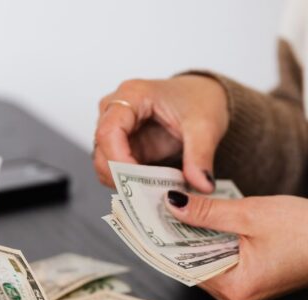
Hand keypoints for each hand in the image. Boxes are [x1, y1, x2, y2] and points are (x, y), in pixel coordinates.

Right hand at [93, 75, 228, 192]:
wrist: (205, 97)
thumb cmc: (199, 100)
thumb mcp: (205, 127)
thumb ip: (201, 156)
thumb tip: (202, 184)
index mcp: (132, 95)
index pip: (109, 131)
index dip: (118, 160)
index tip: (138, 181)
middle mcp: (116, 110)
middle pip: (102, 150)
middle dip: (121, 177)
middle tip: (148, 195)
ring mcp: (118, 129)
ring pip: (105, 163)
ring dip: (125, 182)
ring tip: (154, 192)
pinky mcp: (125, 147)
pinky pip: (118, 170)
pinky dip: (132, 184)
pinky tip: (152, 189)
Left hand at [164, 191, 307, 299]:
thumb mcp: (252, 214)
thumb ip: (208, 212)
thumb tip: (174, 205)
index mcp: (234, 287)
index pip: (182, 264)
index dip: (163, 237)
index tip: (146, 215)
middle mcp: (235, 296)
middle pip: (191, 263)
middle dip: (177, 233)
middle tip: (159, 203)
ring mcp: (244, 289)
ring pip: (205, 260)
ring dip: (195, 235)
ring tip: (181, 205)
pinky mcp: (252, 278)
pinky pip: (222, 259)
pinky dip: (213, 239)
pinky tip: (207, 217)